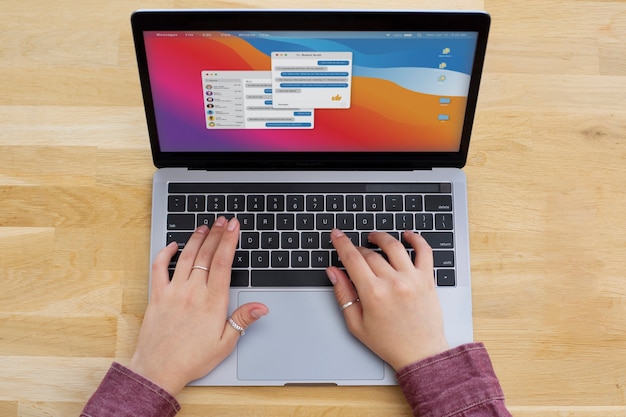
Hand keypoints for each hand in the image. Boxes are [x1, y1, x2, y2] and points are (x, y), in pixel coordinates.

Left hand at [129, 217, 267, 394]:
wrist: (158, 370)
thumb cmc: (192, 360)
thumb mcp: (225, 344)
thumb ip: (242, 320)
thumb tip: (261, 307)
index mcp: (212, 302)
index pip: (222, 263)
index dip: (229, 241)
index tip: (234, 226)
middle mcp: (192, 292)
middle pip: (206, 254)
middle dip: (217, 234)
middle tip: (224, 220)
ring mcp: (173, 291)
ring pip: (186, 257)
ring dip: (196, 239)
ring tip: (205, 227)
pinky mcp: (157, 296)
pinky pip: (159, 268)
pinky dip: (166, 253)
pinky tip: (173, 245)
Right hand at [327, 229, 448, 370]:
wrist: (420, 353)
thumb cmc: (389, 342)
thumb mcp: (356, 323)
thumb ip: (343, 294)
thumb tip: (333, 272)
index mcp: (373, 294)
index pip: (352, 259)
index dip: (342, 243)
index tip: (337, 234)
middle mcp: (393, 282)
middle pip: (370, 253)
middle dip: (358, 249)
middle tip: (354, 252)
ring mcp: (412, 279)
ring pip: (394, 246)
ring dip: (381, 238)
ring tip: (374, 238)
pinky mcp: (427, 279)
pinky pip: (424, 251)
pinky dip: (416, 239)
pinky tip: (408, 235)